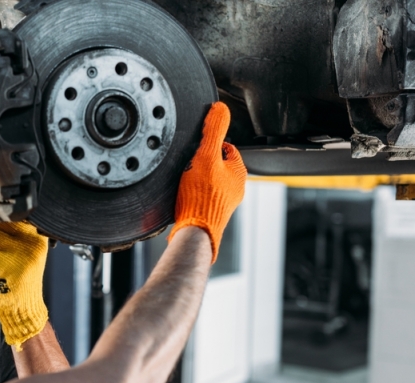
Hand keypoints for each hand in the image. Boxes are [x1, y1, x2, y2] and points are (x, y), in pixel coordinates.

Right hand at [168, 102, 246, 262]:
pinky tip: (185, 195)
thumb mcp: (205, 156)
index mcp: (239, 171)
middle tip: (188, 167)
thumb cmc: (200, 197)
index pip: (225, 146)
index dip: (208, 145)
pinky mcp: (211, 212)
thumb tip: (220, 109)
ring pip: (209, 180)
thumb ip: (213, 131)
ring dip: (196, 179)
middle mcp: (235, 187)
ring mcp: (224, 201)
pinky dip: (193, 193)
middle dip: (201, 163)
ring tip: (185, 182)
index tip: (196, 151)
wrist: (194, 231)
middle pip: (215, 163)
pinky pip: (202, 195)